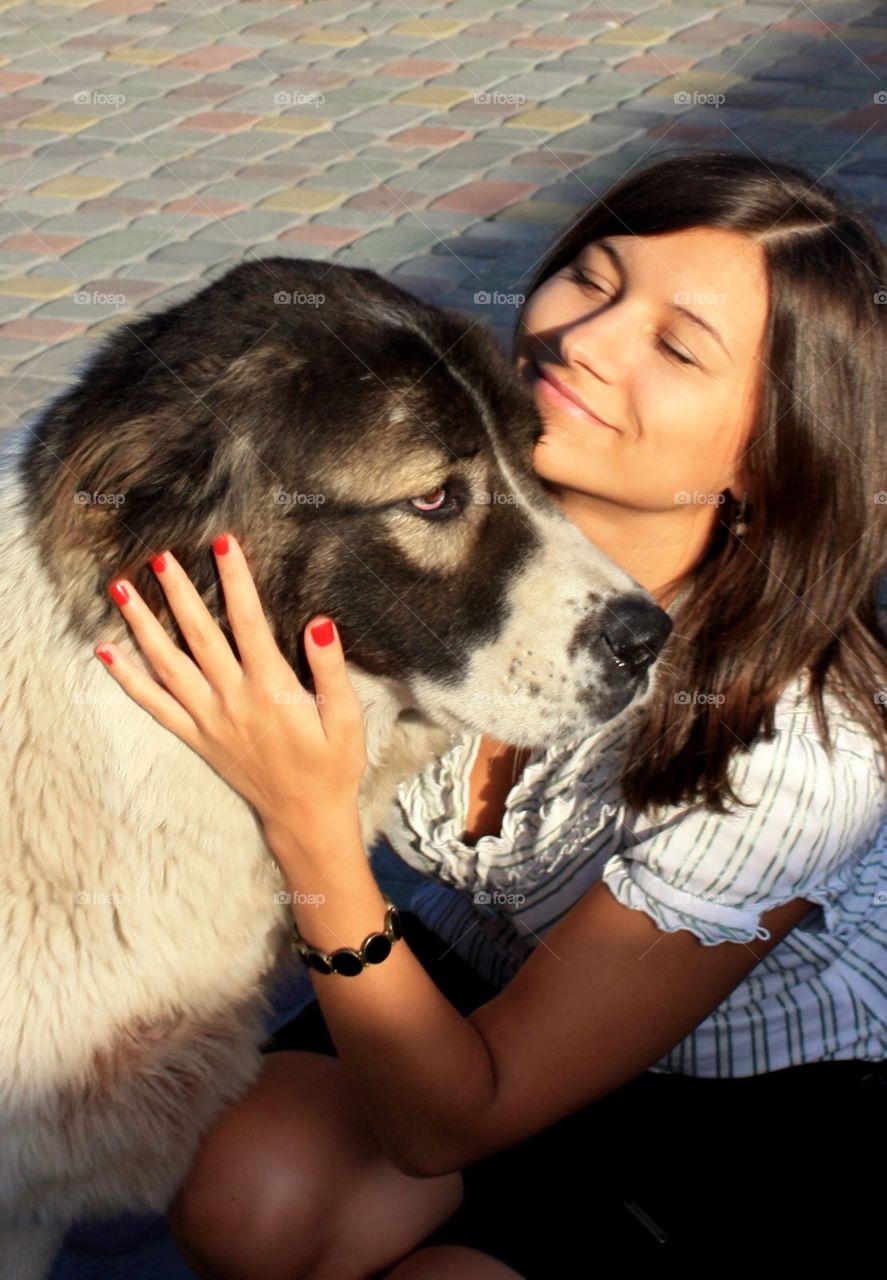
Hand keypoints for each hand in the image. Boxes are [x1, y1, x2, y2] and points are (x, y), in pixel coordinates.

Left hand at [95, 533, 367, 845]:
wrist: (306, 818)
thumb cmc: (332, 766)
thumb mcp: (346, 719)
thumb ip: (330, 669)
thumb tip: (318, 625)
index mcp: (271, 688)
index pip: (248, 621)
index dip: (235, 579)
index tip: (223, 542)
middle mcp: (233, 700)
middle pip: (198, 635)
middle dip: (178, 592)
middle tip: (160, 555)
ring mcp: (209, 719)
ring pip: (166, 665)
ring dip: (141, 626)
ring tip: (120, 590)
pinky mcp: (197, 738)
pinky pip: (155, 706)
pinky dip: (128, 679)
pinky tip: (107, 654)